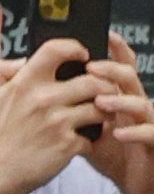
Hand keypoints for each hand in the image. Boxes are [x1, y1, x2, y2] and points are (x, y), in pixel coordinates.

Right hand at [0, 42, 103, 193]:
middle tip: (104, 91)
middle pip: (92, 81)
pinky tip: (81, 141)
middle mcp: (43, 99)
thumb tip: (22, 62)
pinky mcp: (68, 146)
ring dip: (104, 112)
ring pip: (100, 108)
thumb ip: (7, 74)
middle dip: (104, 86)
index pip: (55, 50)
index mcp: (25, 83)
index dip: (75, 47)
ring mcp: (57, 123)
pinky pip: (94, 136)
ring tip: (98, 116)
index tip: (84, 53)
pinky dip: (91, 139)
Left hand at [82, 42, 153, 193]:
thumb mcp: (90, 132)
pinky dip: (134, 132)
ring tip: (101, 102)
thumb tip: (51, 94)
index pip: (122, 69)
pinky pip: (150, 134)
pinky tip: (117, 133)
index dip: (117, 50)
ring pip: (143, 104)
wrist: (140, 189)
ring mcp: (151, 126)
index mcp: (123, 101)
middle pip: (132, 80)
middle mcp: (140, 109)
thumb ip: (78, 113)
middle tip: (92, 68)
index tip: (104, 34)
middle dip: (113, 70)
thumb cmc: (117, 158)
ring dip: (121, 101)